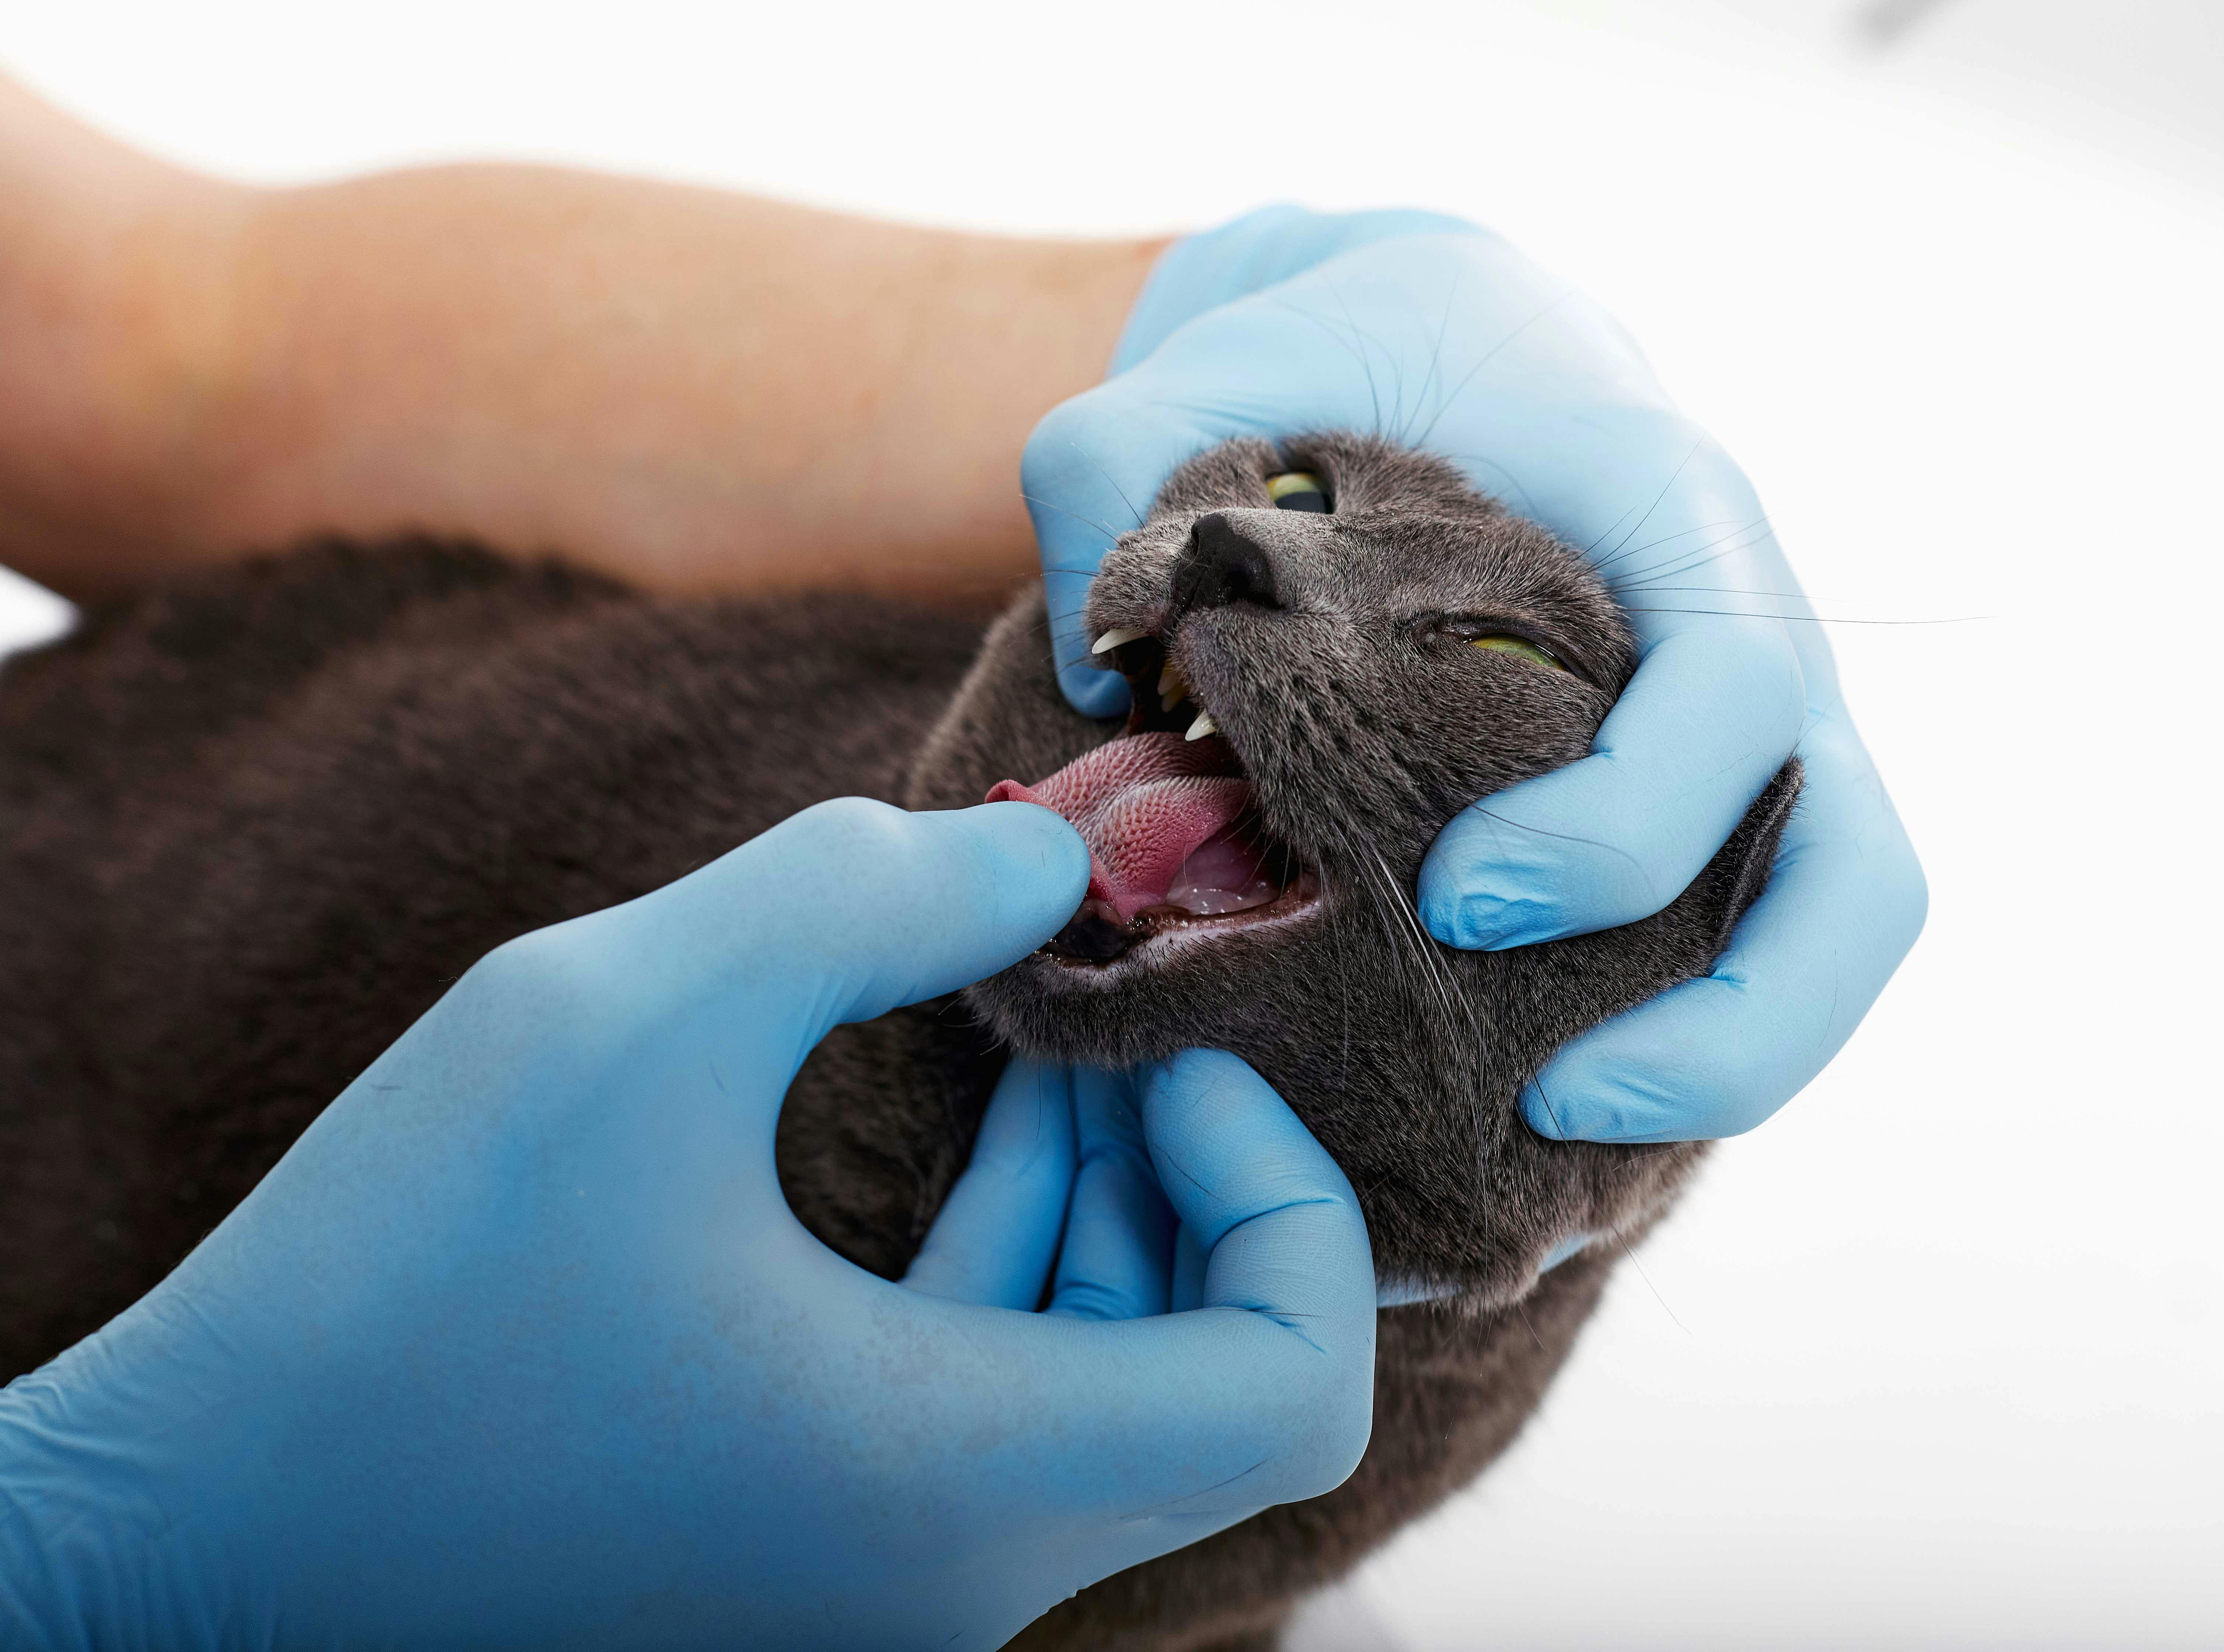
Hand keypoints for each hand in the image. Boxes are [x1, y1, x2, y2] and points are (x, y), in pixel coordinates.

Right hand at [0, 801, 1373, 1648]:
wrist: (180, 1538)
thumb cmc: (387, 1291)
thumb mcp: (617, 1013)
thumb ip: (858, 898)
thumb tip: (1048, 863)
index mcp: (956, 1489)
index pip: (1295, 1388)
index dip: (1284, 1195)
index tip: (1165, 1056)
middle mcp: (955, 1586)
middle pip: (1219, 1385)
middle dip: (1195, 1177)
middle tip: (1114, 1017)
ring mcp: (885, 1596)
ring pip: (1112, 1398)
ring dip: (1109, 1207)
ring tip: (1049, 1044)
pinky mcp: (810, 1564)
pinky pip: (999, 1416)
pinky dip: (1016, 1267)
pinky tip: (977, 1125)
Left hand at [1023, 206, 1925, 1142]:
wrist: (1422, 343)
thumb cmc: (1346, 353)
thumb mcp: (1235, 354)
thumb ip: (1124, 458)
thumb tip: (1087, 656)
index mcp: (1673, 515)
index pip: (1734, 694)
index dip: (1625, 823)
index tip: (1456, 898)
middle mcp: (1752, 644)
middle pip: (1857, 867)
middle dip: (1732, 1012)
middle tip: (1539, 1092)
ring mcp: (1746, 746)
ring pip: (1835, 933)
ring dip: (1730, 1065)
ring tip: (1553, 1144)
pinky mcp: (1698, 813)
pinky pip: (1747, 951)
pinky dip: (1676, 1050)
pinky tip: (1532, 1119)